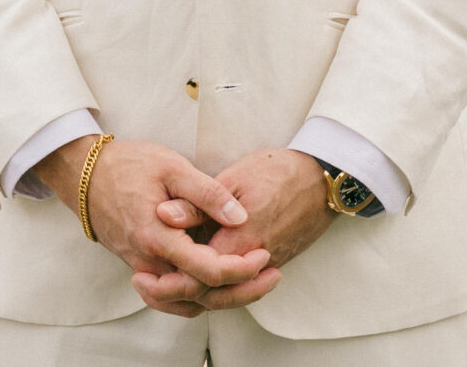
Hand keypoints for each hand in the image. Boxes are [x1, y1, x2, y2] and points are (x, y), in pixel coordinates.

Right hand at [33, 136, 277, 316]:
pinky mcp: (139, 268)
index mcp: (159, 237)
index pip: (209, 271)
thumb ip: (206, 193)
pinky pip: (171, 298)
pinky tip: (216, 289)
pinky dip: (195, 299)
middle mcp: (149, 262)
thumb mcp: (171, 167)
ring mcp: (142, 269)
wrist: (85, 175)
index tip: (264, 253)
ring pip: (187, 302)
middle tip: (272, 275)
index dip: (242, 268)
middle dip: (242, 291)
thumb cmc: (128, 165)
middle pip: (202, 296)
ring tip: (254, 284)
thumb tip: (240, 216)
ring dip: (223, 299)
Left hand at [148, 148, 331, 307]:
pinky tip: (199, 273)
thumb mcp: (233, 178)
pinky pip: (243, 284)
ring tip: (166, 281)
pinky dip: (218, 286)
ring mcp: (268, 264)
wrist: (321, 177)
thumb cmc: (278, 172)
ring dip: (197, 292)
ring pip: (229, 294)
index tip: (145, 274)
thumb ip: (197, 203)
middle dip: (177, 294)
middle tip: (148, 284)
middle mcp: (255, 261)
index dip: (170, 280)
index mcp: (240, 240)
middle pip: (213, 294)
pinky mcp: (276, 261)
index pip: (199, 275)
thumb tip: (163, 215)